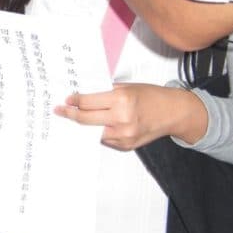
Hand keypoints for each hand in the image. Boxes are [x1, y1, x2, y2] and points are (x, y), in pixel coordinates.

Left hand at [54, 83, 207, 149]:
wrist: (173, 112)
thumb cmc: (150, 95)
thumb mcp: (127, 87)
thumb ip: (106, 93)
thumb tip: (84, 97)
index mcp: (121, 100)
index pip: (88, 102)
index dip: (74, 101)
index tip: (66, 100)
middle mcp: (121, 118)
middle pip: (86, 119)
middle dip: (70, 115)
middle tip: (60, 111)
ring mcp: (124, 135)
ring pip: (93, 132)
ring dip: (83, 126)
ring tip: (73, 119)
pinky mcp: (126, 145)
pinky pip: (105, 139)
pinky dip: (98, 132)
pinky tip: (93, 126)